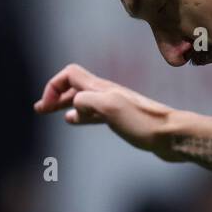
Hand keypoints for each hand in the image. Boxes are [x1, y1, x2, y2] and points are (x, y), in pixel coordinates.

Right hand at [35, 63, 183, 160]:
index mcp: (102, 88)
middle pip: (74, 86)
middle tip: (39, 109)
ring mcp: (114, 106)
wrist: (172, 136)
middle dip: (55, 95)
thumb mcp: (111, 108)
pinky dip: (80, 115)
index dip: (54, 86)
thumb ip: (88, 101)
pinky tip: (76, 121)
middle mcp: (107, 93)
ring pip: (83, 100)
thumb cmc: (144, 122)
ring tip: (51, 113)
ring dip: (65, 104)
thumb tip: (73, 105)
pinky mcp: (122, 120)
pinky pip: (94, 113)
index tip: (46, 106)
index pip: (70, 75)